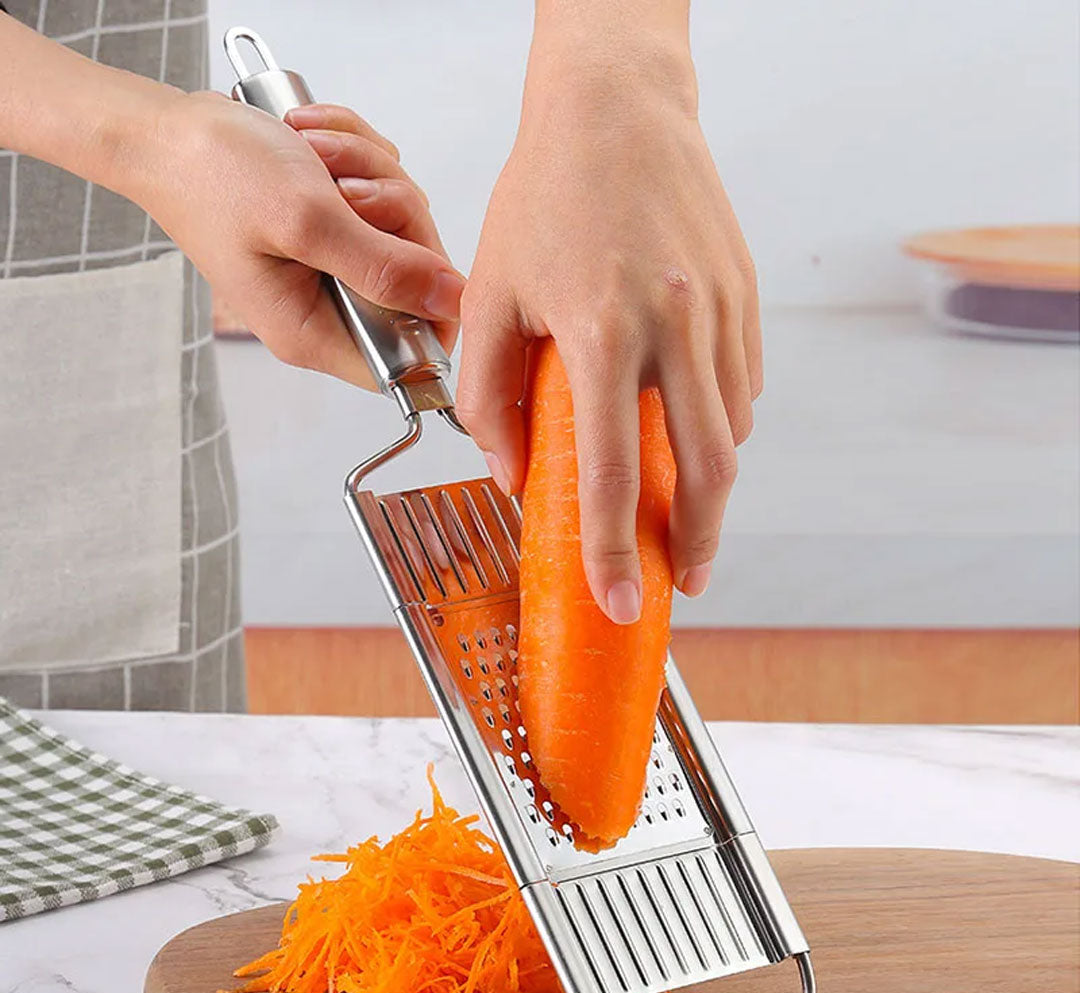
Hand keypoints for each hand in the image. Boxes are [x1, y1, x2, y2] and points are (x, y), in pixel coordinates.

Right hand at [139, 92, 462, 386]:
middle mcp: (326, 309)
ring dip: (371, 174)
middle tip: (345, 188)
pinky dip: (357, 159)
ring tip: (315, 155)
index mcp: (313, 332)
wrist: (167, 127)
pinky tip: (312, 145)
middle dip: (394, 216)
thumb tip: (451, 301)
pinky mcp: (332, 228)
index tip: (413, 254)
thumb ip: (386, 268)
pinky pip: (380, 193)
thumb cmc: (213, 174)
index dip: (431, 309)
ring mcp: (330, 267)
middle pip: (415, 282)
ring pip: (401, 228)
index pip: (408, 358)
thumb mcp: (308, 220)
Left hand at [457, 9, 759, 622]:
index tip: (622, 602)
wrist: (618, 110)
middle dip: (697, 543)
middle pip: (705, 471)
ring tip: (685, 515)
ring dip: (711, 488)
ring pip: (732, 433)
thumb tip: (512, 473)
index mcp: (601, 332)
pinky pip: (741, 387)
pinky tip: (692, 432)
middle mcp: (674, 327)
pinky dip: (720, 426)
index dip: (614, 550)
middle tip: (684, 580)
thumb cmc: (545, 196)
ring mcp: (721, 314)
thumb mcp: (491, 292)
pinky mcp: (746, 299)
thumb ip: (488, 392)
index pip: (609, 472)